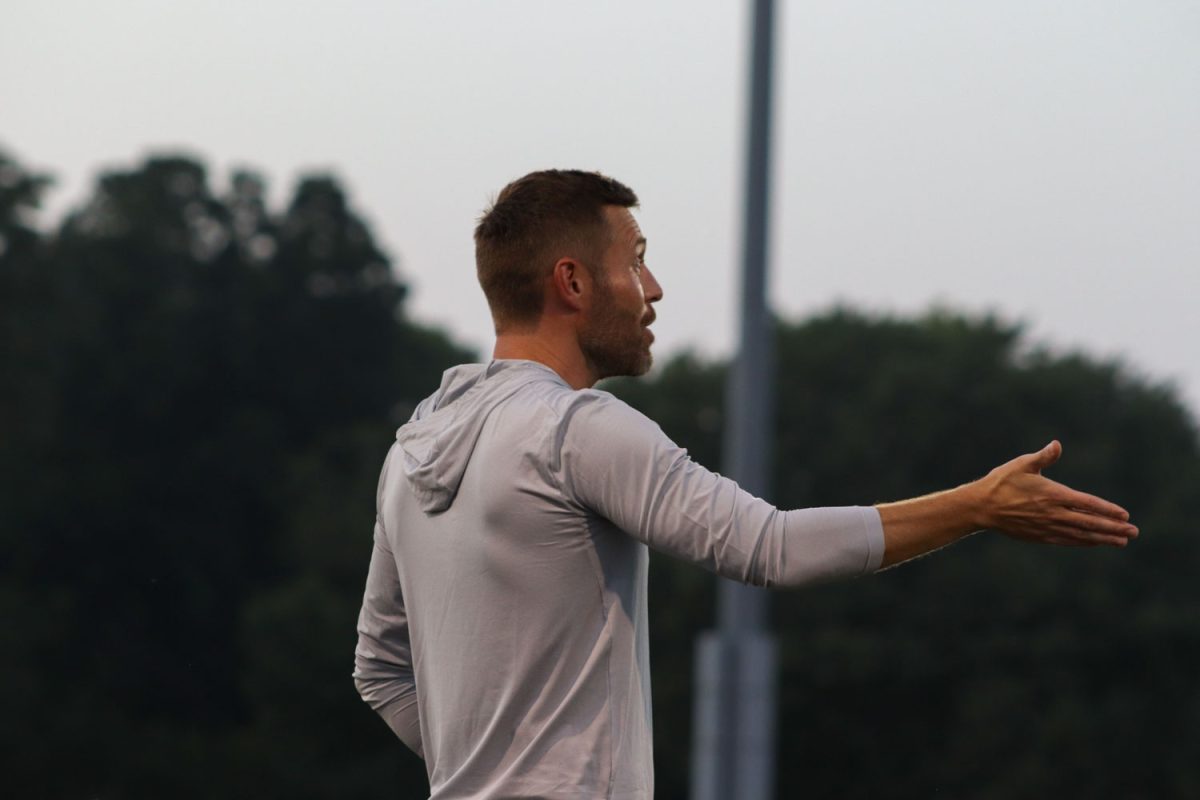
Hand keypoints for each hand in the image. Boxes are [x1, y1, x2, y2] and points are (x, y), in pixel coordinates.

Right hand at [974, 440, 1137, 546]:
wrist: (981, 507)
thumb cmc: (1001, 482)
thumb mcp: (1022, 465)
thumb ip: (1043, 457)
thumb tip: (1057, 445)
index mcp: (1052, 495)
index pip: (1087, 504)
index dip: (1107, 510)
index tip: (1125, 515)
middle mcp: (1053, 514)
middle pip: (1089, 523)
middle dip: (1113, 528)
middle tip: (1133, 532)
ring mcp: (1047, 527)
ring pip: (1081, 535)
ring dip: (1103, 538)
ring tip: (1121, 540)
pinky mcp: (1040, 536)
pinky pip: (1067, 541)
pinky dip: (1084, 542)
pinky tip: (1095, 542)